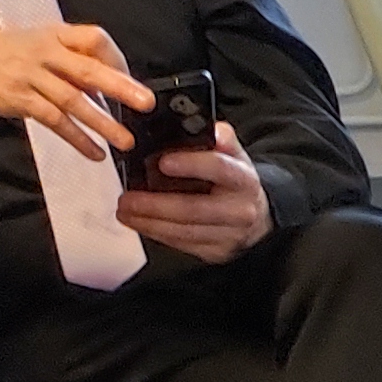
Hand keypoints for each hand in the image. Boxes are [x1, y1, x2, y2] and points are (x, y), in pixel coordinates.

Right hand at [0, 6, 146, 162]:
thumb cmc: (4, 51)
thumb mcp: (39, 43)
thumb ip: (70, 61)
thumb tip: (106, 85)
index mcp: (55, 36)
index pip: (94, 39)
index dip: (116, 58)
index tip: (131, 78)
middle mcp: (46, 53)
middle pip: (89, 69)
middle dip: (120, 86)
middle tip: (146, 103)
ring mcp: (32, 76)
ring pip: (74, 100)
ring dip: (102, 122)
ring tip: (125, 141)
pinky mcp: (20, 99)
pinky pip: (54, 121)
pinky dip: (77, 138)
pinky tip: (94, 153)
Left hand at [115, 128, 268, 263]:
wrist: (256, 218)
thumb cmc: (236, 183)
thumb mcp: (235, 156)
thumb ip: (222, 139)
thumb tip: (214, 130)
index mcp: (243, 180)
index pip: (220, 169)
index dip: (192, 164)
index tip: (164, 162)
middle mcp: (239, 210)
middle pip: (194, 209)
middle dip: (156, 205)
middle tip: (128, 198)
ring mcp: (228, 235)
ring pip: (184, 232)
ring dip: (149, 222)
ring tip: (125, 211)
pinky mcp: (216, 252)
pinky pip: (183, 245)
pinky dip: (157, 233)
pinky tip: (140, 223)